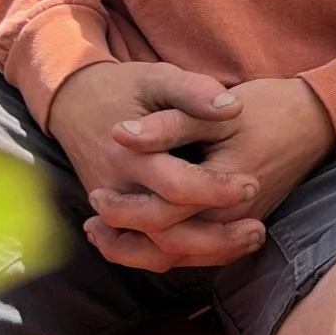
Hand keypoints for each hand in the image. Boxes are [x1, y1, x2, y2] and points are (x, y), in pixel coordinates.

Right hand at [48, 60, 266, 272]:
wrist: (76, 103)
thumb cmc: (126, 88)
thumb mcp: (159, 78)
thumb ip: (194, 92)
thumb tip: (233, 108)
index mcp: (127, 156)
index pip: (175, 187)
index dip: (216, 189)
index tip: (252, 184)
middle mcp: (116, 192)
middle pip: (165, 232)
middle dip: (216, 236)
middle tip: (259, 226)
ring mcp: (115, 212)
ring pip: (156, 254)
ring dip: (206, 253)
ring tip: (251, 240)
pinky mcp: (118, 222)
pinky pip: (148, 254)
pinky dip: (185, 257)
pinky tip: (223, 248)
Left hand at [109, 76, 335, 244]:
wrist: (316, 118)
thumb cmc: (268, 109)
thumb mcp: (216, 111)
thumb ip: (169, 125)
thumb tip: (120, 134)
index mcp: (225, 191)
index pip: (163, 215)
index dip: (123, 207)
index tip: (95, 191)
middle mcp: (234, 219)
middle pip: (169, 246)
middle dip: (126, 238)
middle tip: (93, 218)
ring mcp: (240, 225)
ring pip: (184, 257)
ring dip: (142, 252)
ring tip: (105, 236)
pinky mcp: (241, 223)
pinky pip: (199, 251)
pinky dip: (167, 249)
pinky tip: (143, 236)